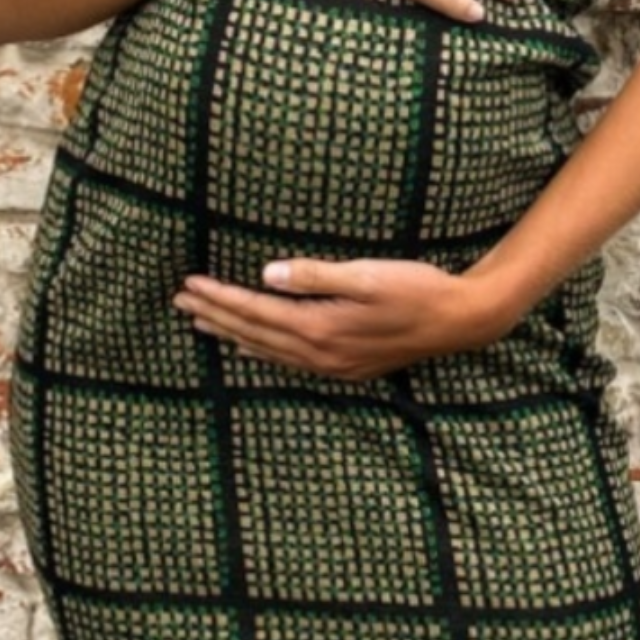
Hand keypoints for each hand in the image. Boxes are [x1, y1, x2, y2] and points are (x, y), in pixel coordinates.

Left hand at [173, 257, 519, 380]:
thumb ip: (315, 275)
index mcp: (321, 328)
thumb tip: (266, 274)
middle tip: (180, 300)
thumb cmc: (415, 289)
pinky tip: (251, 349)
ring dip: (233, 335)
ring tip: (202, 323)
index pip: (256, 312)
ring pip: (268, 351)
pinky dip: (262, 352)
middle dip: (216, 315)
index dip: (220, 298)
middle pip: (254, 334)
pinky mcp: (345, 365)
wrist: (459, 321)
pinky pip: (289, 361)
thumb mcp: (366, 274)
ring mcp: (333, 364)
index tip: (189, 283)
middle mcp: (320, 353)